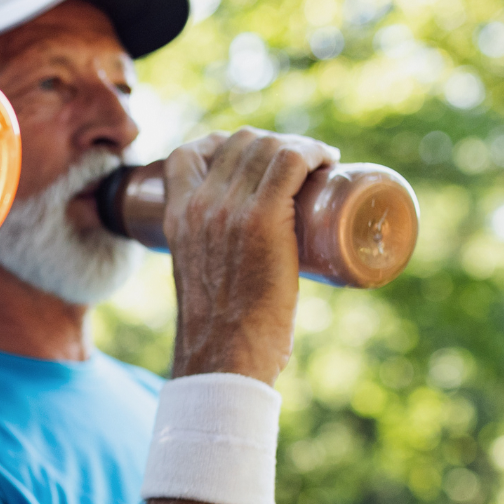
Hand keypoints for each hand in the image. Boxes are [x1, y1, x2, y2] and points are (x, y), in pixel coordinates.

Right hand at [163, 128, 338, 383]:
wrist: (222, 359)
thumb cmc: (218, 333)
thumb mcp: (197, 280)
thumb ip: (209, 263)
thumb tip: (239, 269)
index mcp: (174, 217)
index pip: (188, 153)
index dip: (226, 144)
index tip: (257, 161)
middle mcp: (197, 204)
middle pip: (239, 143)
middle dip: (275, 145)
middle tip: (303, 171)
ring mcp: (228, 209)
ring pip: (268, 147)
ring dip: (301, 147)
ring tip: (322, 167)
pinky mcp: (262, 219)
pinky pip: (290, 161)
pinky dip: (313, 152)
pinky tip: (328, 161)